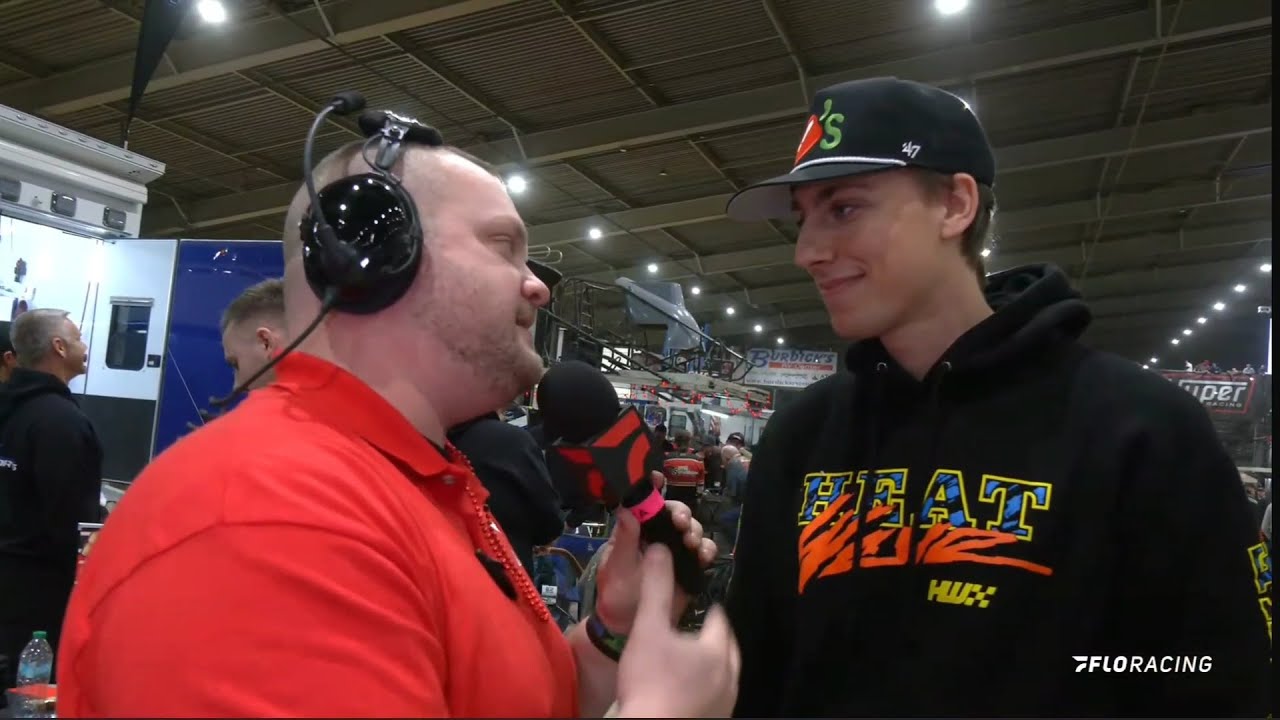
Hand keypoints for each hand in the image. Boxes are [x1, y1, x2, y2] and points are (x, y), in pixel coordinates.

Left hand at [594, 472, 717, 633]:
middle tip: (681, 524)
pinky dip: (707, 549)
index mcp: (636, 530)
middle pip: (675, 512)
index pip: (645, 502)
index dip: (652, 487)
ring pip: (691, 529)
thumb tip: (627, 509)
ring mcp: (674, 550)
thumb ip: (625, 539)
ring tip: (691, 542)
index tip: (659, 478)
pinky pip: (703, 551)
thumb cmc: (617, 594)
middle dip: (681, 513)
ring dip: (695, 530)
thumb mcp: (618, 566)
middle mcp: (656, 535)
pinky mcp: (688, 567)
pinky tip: (703, 556)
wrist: (628, 627)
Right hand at [615, 545, 739, 717]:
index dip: (708, 608)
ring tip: (690, 659)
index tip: (698, 604)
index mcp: (717, 649)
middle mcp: (730, 676)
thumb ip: (656, 588)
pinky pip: (717, 696)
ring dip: (711, 664)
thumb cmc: (649, 680)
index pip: (720, 618)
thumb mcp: (648, 629)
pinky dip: (707, 687)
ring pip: (725, 674)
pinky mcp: (717, 719)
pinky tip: (688, 688)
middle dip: (713, 636)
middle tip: (693, 631)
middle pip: (727, 647)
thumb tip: (660, 549)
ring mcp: (726, 702)